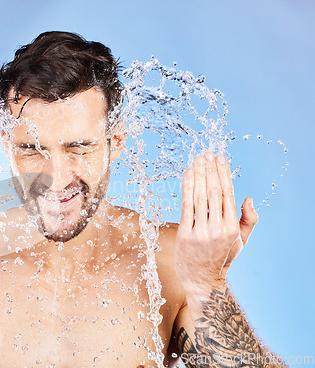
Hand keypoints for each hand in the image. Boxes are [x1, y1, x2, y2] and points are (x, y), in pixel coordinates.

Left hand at [174, 152, 257, 291]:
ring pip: (199, 196)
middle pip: (212, 191)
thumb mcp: (240, 241)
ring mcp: (200, 232)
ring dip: (197, 175)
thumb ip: (248, 220)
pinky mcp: (185, 234)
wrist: (202, 280)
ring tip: (197, 160)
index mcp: (232, 228)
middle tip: (207, 154)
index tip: (220, 158)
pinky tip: (188, 174)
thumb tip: (248, 198)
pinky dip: (186, 188)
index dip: (223, 173)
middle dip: (209, 169)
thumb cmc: (221, 257)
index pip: (228, 193)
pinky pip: (186, 206)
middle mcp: (217, 229)